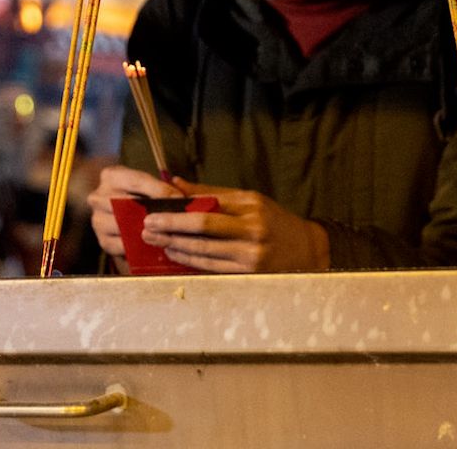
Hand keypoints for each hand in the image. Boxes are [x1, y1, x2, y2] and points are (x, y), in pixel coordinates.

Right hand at [87, 165, 179, 259]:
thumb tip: (182, 196)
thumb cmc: (141, 197)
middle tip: (175, 217)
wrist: (124, 219)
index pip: (137, 181)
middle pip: (127, 203)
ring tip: (167, 230)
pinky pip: (123, 245)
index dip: (161, 190)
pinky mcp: (103, 242)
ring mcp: (97, 220)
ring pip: (123, 225)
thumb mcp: (150, 186)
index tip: (179, 198)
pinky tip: (155, 242)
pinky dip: (139, 245)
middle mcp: (98, 196)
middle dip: (154, 210)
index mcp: (111, 176)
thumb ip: (165, 189)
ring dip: (147, 230)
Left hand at [140, 179, 329, 272]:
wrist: (308, 251)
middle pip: (203, 226)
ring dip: (176, 245)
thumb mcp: (251, 201)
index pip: (209, 203)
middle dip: (172, 226)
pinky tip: (175, 254)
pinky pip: (212, 266)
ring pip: (204, 249)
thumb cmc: (275, 222)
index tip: (156, 207)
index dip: (180, 206)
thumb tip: (176, 184)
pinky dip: (191, 260)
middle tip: (149, 225)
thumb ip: (214, 194)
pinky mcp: (249, 274)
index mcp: (251, 205)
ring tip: (156, 240)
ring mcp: (251, 253)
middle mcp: (252, 228)